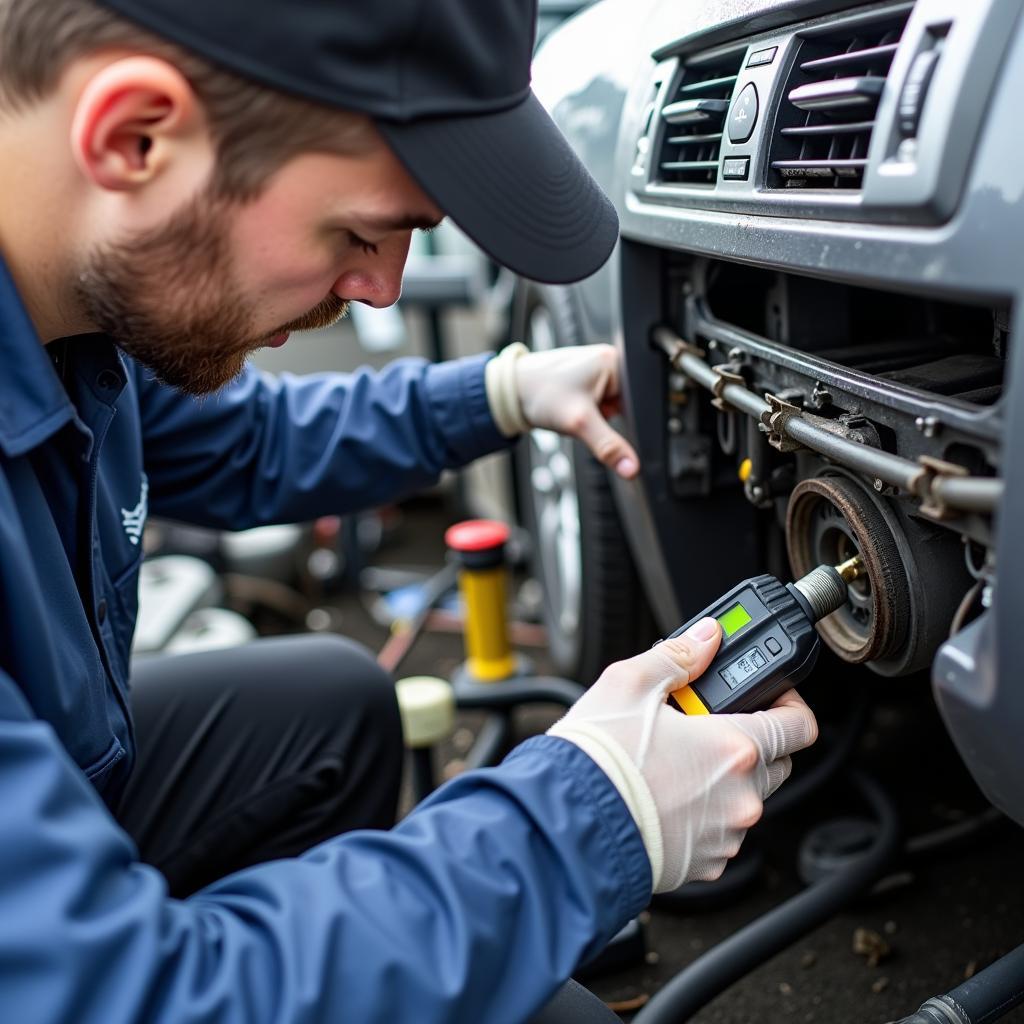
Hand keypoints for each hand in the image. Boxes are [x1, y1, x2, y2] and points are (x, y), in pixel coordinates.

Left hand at [485, 343, 639, 478]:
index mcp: (615, 360)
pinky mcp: (590, 383)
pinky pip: (602, 407)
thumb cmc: (539, 393)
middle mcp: (610, 362)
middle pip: (630, 404)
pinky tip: (578, 411)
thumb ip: (609, 446)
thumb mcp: (578, 423)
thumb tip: (632, 467)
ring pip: (616, 408)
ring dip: (600, 419)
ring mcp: (600, 372)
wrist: (510, 393)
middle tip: (589, 416)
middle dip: (611, 418)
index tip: (609, 424)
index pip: (643, 396)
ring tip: (580, 410)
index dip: (632, 419)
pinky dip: (592, 417)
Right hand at [548, 618, 817, 892]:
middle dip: (749, 740)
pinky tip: (663, 798)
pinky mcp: (706, 865)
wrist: (568, 827)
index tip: (769, 695)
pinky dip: (702, 814)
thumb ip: (678, 655)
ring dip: (723, 779)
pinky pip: (719, 832)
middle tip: (703, 726)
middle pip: (777, 762)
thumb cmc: (597, 761)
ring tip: (673, 764)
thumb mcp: (629, 684)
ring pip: (745, 798)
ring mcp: (726, 835)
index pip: (800, 725)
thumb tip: (707, 637)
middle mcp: (742, 797)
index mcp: (735, 748)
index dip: (789, 703)